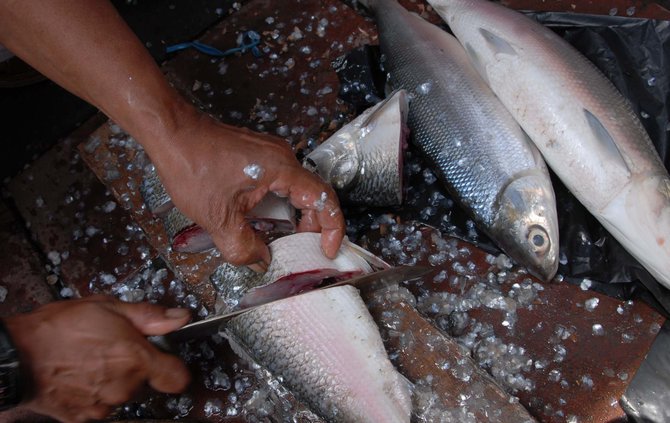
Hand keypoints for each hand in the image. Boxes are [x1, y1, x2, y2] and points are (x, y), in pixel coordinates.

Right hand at [4, 296, 190, 422]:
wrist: (17, 357)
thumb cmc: (59, 329)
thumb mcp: (108, 307)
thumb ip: (149, 315)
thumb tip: (179, 317)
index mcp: (136, 359)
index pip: (177, 377)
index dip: (174, 366)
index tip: (166, 357)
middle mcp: (124, 387)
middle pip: (147, 382)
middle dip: (136, 366)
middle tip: (114, 347)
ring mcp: (104, 406)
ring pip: (123, 393)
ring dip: (115, 380)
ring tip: (92, 359)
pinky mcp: (84, 418)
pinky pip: (100, 405)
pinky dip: (95, 393)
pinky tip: (80, 375)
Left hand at [151, 108, 345, 267]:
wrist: (170, 131)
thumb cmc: (193, 166)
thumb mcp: (218, 218)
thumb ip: (242, 247)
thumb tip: (260, 260)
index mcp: (282, 169)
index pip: (324, 198)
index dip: (333, 227)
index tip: (327, 250)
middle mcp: (282, 158)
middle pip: (313, 195)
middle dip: (312, 226)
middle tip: (301, 250)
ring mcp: (269, 154)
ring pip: (294, 189)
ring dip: (292, 216)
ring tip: (280, 240)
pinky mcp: (256, 155)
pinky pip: (278, 182)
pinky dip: (278, 204)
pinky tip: (261, 220)